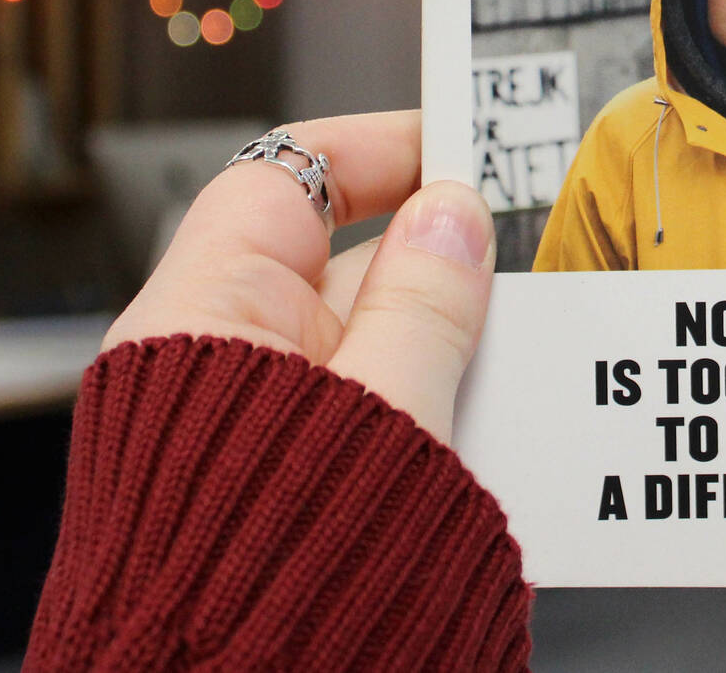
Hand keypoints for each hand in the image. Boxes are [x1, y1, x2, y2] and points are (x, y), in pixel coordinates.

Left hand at [102, 110, 493, 443]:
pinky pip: (359, 411)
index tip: (465, 146)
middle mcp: (213, 359)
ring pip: (361, 346)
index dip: (381, 148)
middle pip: (342, 267)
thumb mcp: (384, 414)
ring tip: (504, 383)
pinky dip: (418, 412)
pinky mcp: (275, 481)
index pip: (289, 176)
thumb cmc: (272, 580)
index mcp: (206, 316)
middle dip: (436, 272)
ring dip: (435, 355)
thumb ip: (424, 309)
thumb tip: (452, 215)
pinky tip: (477, 436)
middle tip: (520, 281)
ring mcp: (245, 421)